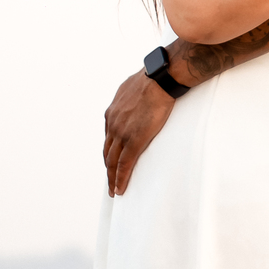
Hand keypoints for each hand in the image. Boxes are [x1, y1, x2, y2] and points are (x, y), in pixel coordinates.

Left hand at [104, 70, 173, 196]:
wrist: (160, 78)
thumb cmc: (154, 77)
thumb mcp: (135, 86)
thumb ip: (133, 97)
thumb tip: (139, 95)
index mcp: (113, 112)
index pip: (109, 137)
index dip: (110, 150)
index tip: (111, 160)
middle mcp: (112, 123)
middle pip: (107, 151)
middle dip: (108, 167)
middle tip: (110, 180)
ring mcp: (121, 133)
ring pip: (112, 161)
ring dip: (111, 177)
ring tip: (114, 190)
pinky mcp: (133, 140)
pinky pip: (124, 164)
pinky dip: (120, 179)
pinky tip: (119, 189)